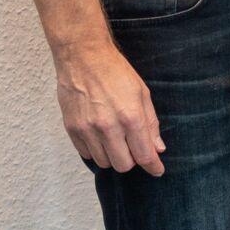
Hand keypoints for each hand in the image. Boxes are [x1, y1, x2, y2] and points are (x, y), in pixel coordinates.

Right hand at [54, 40, 164, 175]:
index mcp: (130, 117)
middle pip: (123, 165)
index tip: (157, 170)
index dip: (153, 166)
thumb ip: (151, 123)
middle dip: (132, 160)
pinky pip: (86, 154)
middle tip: (134, 147)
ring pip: (104, 162)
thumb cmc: (116, 73)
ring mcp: (87, 130)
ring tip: (116, 138)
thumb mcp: (142, 94)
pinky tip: (101, 136)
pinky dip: (96, 150)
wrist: (84, 58)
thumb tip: (158, 148)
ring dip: (113, 156)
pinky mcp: (71, 129)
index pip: (144, 154)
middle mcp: (108, 127)